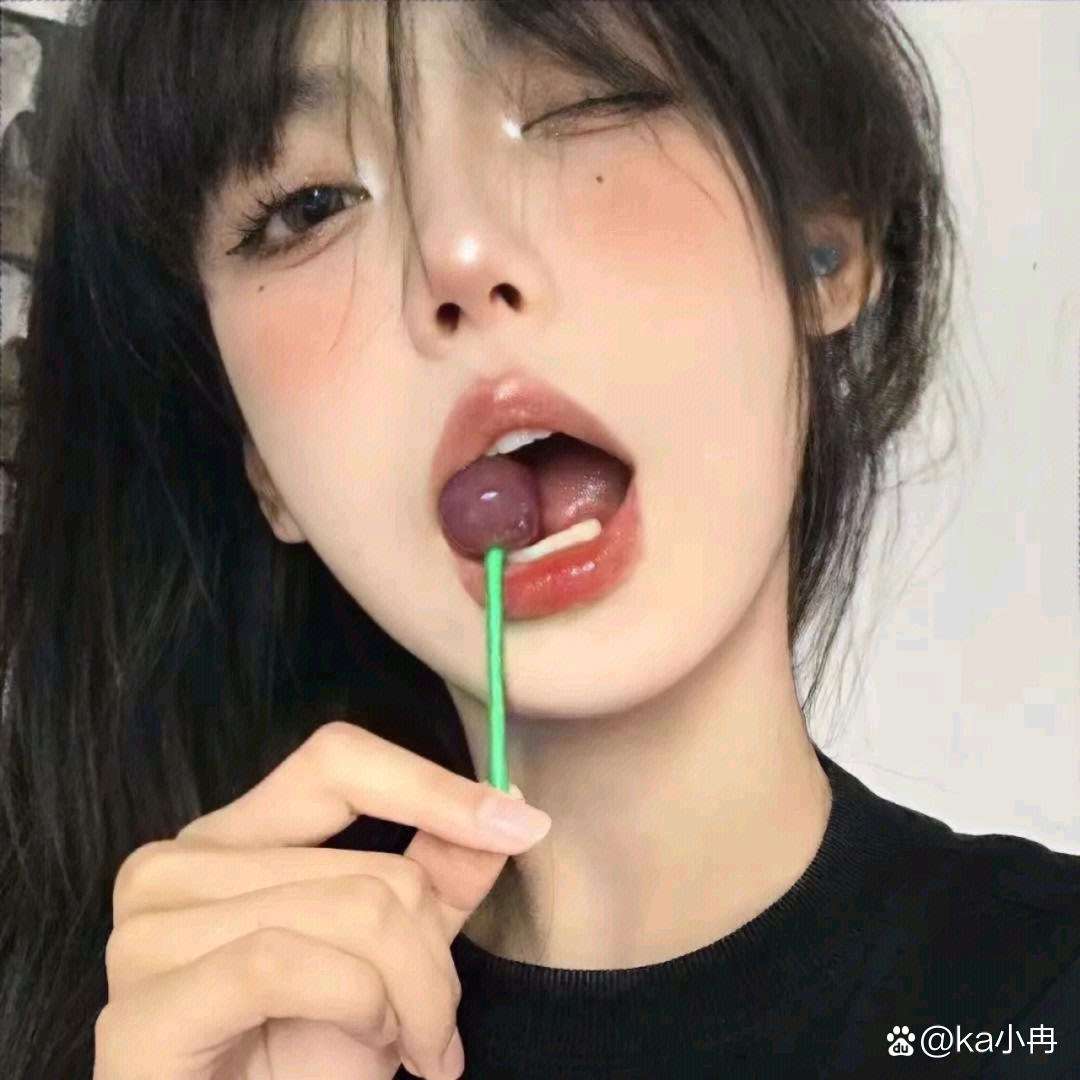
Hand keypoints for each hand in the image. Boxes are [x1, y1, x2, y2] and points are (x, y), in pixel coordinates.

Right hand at [93, 720, 551, 1079]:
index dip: (432, 786)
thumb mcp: (388, 963)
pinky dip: (359, 1006)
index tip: (520, 825)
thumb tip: (514, 811)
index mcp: (227, 842)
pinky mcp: (141, 1013)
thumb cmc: (302, 1067)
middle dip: (434, 957)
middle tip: (438, 1031)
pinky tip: (372, 1054)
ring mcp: (146, 936)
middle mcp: (172, 871)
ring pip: (350, 909)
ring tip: (415, 1052)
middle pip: (370, 863)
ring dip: (414, 997)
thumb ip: (439, 884)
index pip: (335, 760)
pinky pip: (283, 962)